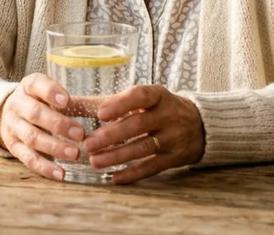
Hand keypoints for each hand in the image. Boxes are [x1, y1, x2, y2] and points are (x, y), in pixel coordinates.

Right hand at [0, 73, 87, 180]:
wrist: (7, 113)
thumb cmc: (38, 101)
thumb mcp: (49, 93)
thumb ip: (71, 100)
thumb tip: (105, 111)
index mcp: (28, 87)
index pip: (35, 84)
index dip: (50, 92)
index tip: (67, 101)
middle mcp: (16, 105)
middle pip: (35, 113)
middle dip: (58, 124)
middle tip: (80, 134)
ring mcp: (12, 127)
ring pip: (32, 137)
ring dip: (54, 147)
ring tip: (75, 154)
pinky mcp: (13, 147)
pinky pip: (28, 158)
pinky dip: (45, 167)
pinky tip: (61, 174)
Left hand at [80, 85, 204, 183]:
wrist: (200, 125)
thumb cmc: (160, 109)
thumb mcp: (144, 99)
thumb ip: (112, 102)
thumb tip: (73, 104)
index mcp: (159, 95)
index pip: (141, 96)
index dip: (121, 104)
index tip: (100, 113)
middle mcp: (168, 115)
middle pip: (138, 125)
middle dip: (112, 135)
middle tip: (88, 144)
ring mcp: (173, 138)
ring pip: (143, 148)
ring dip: (117, 156)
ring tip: (95, 161)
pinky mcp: (174, 158)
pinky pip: (151, 167)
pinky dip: (132, 173)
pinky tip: (114, 177)